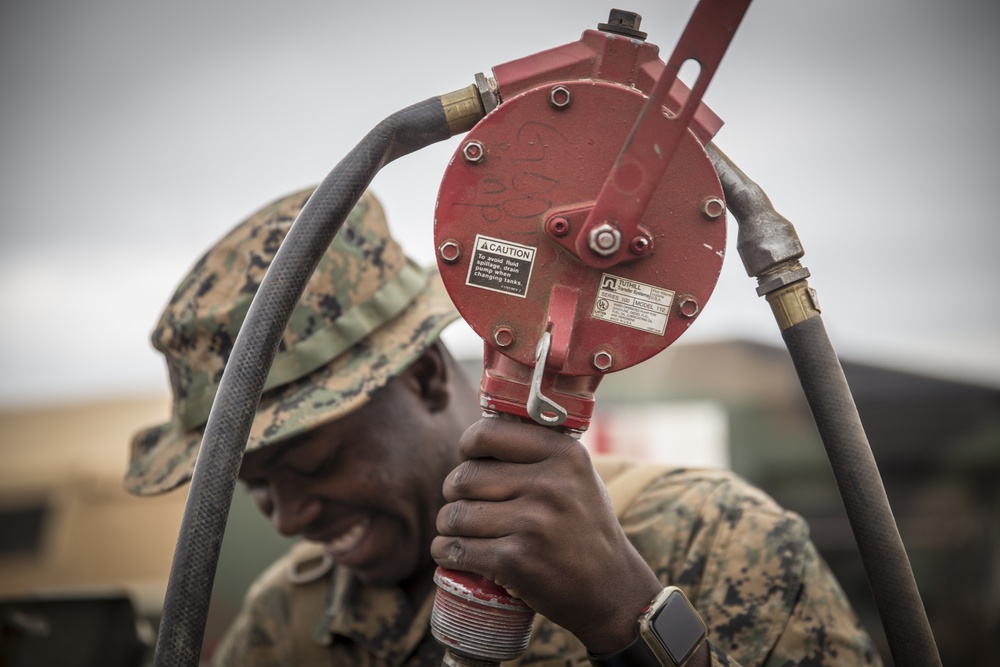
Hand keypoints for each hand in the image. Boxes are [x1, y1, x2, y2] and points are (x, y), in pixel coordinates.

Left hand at [430, 416, 662, 653]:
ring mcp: (533, 523)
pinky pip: (457, 549)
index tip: (468, 459)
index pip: (488, 433)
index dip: (468, 447)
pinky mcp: (516, 561)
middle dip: (453, 492)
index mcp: (565, 454)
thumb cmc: (585, 527)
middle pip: (465, 477)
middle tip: (461, 502)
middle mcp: (551, 484)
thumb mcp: (577, 477)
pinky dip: (445, 552)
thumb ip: (539, 452)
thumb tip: (481, 436)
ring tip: (455, 529)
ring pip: (455, 515)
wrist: (611, 589)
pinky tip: (449, 552)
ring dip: (447, 524)